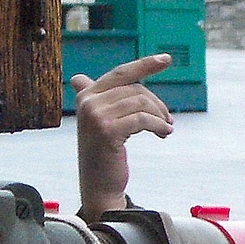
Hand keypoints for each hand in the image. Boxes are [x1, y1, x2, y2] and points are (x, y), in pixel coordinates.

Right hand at [71, 54, 173, 221]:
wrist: (98, 184)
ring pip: (142, 103)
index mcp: (87, 95)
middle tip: (168, 120)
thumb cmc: (102, 152)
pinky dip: (159, 126)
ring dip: (160, 117)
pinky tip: (164, 134)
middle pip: (137, 90)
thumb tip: (76, 78)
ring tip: (166, 129)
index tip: (166, 59)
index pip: (122, 73)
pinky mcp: (107, 130)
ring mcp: (95, 115)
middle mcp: (88, 101)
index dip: (145, 65)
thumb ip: (93, 99)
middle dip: (157, 104)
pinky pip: (143, 119)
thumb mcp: (98, 121)